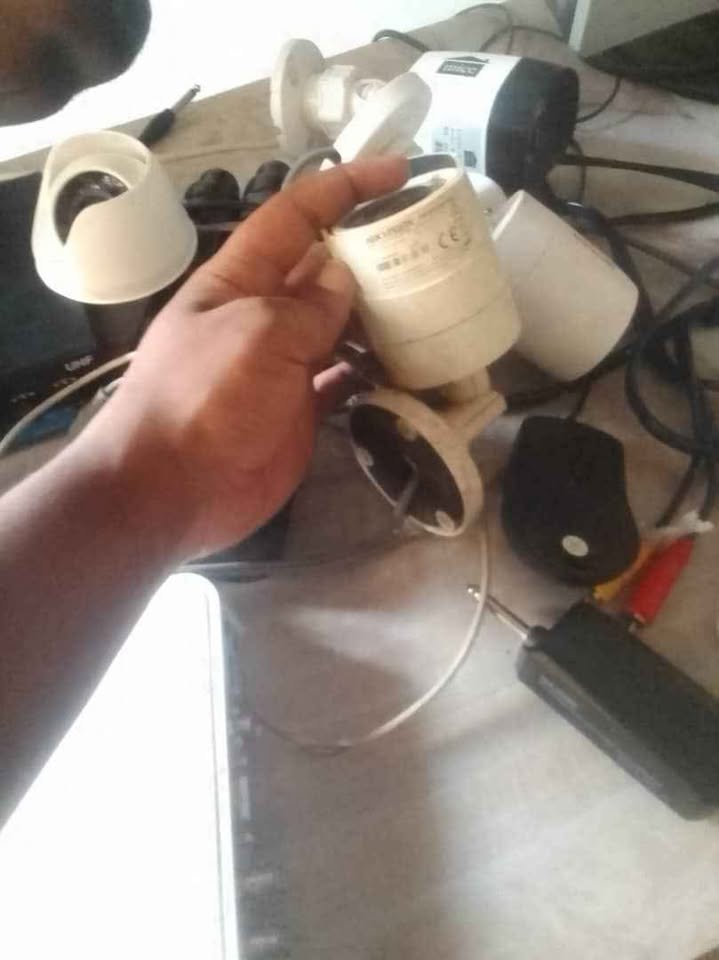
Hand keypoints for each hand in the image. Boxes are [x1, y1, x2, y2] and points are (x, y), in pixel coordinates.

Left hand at [78, 156, 407, 558]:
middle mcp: (262, 314)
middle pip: (324, 270)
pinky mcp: (299, 409)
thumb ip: (307, 307)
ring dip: (381, 315)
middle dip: (372, 253)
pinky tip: (409, 366)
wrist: (170, 491)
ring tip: (436, 306)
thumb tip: (344, 278)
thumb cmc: (202, 400)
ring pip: (340, 325)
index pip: (294, 216)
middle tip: (433, 248)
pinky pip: (344, 378)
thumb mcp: (255, 336)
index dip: (343, 188)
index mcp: (239, 280)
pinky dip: (373, 371)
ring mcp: (282, 365)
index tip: (398, 172)